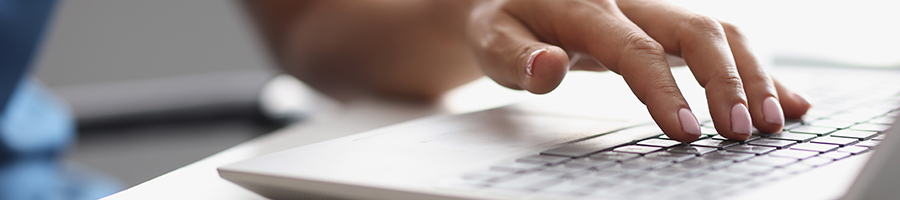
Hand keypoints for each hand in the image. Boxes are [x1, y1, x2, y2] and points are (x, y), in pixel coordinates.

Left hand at [467, 0, 810, 141]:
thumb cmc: (503, 20)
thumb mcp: (492, 39)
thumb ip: (516, 58)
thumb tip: (547, 68)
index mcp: (586, 7)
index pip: (635, 49)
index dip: (664, 91)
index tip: (688, 132)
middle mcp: (631, 2)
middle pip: (696, 30)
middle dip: (728, 80)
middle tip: (743, 132)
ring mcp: (654, 10)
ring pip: (719, 30)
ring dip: (753, 75)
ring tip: (773, 124)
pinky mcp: (666, 24)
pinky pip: (720, 40)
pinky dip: (756, 71)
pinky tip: (787, 101)